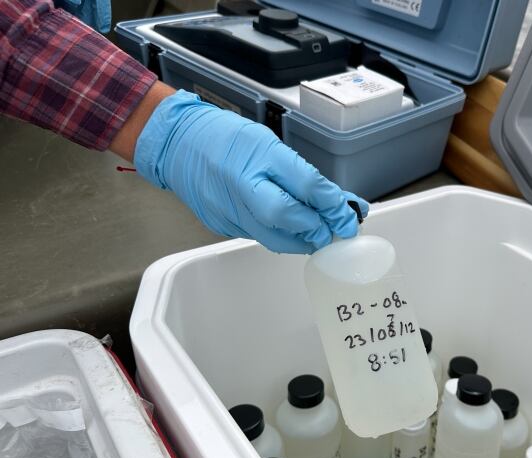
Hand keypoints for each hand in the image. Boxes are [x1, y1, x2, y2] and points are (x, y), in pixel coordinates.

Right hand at [133, 90, 368, 253]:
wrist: (178, 143)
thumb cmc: (227, 138)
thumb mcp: (270, 144)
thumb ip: (303, 175)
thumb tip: (339, 201)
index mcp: (260, 154)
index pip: (307, 184)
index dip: (333, 204)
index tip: (348, 214)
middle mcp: (242, 182)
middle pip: (288, 216)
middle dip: (317, 228)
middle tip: (333, 232)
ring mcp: (229, 207)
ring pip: (274, 237)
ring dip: (302, 241)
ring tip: (317, 236)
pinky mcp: (221, 224)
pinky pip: (258, 236)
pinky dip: (280, 237)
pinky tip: (291, 232)